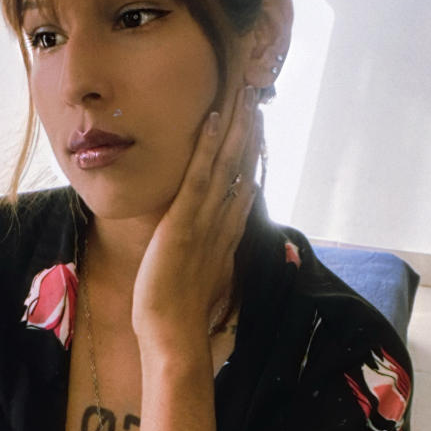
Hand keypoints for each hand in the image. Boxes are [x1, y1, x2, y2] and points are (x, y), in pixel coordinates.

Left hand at [131, 78, 262, 352]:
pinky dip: (207, 146)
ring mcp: (206, 222)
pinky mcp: (184, 223)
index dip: (250, 156)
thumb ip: (205, 257)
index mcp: (225, 236)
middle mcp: (223, 224)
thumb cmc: (178, 315)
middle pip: (241, 168)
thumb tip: (207, 247)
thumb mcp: (196, 279)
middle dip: (248, 132)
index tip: (255, 128)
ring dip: (236, 127)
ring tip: (243, 94)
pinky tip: (213, 119)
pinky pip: (200, 177)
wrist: (174, 337)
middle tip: (255, 96)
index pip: (242, 186)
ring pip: (226, 165)